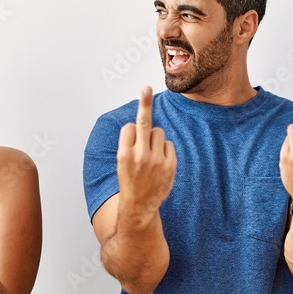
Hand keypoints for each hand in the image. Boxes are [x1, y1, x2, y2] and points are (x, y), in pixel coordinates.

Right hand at [116, 86, 176, 215]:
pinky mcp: (170, 165)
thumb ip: (130, 143)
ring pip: (158, 132)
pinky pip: (169, 144)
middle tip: (146, 87)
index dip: (131, 131)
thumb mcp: (122, 162)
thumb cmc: (130, 181)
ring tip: (151, 157)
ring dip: (155, 139)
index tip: (133, 129)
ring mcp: (156, 160)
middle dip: (144, 102)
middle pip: (144, 122)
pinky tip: (160, 163)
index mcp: (124, 154)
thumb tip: (140, 121)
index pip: (129, 126)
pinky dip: (165, 150)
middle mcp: (140, 155)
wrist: (139, 207)